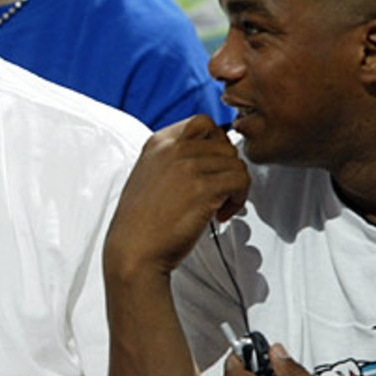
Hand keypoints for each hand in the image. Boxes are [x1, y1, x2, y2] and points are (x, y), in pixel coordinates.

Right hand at [105, 116, 249, 277]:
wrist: (133, 252)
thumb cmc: (142, 223)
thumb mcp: (149, 176)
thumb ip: (172, 159)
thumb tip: (209, 155)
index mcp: (158, 142)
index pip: (203, 123)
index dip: (215, 145)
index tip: (210, 170)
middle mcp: (173, 148)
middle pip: (224, 144)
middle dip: (227, 170)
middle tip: (217, 194)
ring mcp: (188, 166)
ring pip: (236, 163)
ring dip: (234, 187)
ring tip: (218, 207)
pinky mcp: (203, 188)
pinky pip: (241, 180)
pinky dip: (239, 199)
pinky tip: (220, 215)